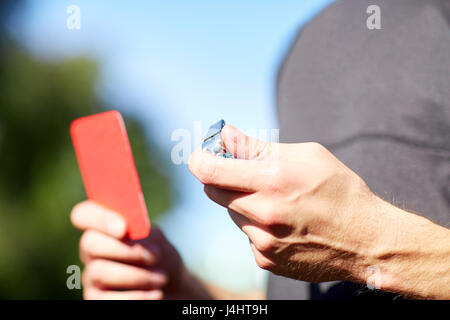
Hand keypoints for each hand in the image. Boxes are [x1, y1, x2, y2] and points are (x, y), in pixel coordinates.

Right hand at [70, 201, 209, 299]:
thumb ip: (141, 229)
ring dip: (137, 276)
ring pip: (98, 272)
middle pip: (89, 243)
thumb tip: (128, 232)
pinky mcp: (95, 300)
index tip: (123, 228)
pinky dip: (137, 296)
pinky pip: (105, 299)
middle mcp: (91, 251)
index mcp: (103, 227)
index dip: (99, 218)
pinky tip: (156, 294)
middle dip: (125, 249)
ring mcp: (91, 277)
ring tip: (162, 278)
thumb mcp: (157, 239)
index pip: (83, 214)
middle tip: (155, 256)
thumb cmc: (160, 258)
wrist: (172, 288)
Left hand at [188, 125, 393, 282]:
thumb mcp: (304, 156)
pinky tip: (283, 224)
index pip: (210, 171)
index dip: (199, 160)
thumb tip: (224, 135)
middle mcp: (263, 214)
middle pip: (214, 192)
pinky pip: (247, 235)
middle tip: (245, 173)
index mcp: (272, 180)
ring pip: (232, 214)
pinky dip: (256, 226)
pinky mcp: (266, 260)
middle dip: (223, 179)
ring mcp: (263, 242)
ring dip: (243, 203)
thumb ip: (257, 147)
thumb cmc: (339, 188)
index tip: (201, 155)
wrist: (367, 240)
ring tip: (276, 201)